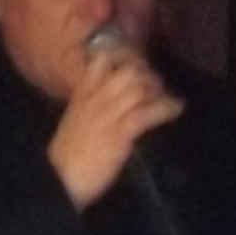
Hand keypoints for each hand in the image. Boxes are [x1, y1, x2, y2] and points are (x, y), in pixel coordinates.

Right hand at [45, 40, 182, 209]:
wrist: (60, 179)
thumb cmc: (68, 156)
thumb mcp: (77, 121)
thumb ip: (93, 106)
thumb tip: (114, 101)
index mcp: (82, 94)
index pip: (101, 59)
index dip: (124, 55)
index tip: (139, 61)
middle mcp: (95, 98)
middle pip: (126, 70)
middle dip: (147, 73)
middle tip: (158, 84)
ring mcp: (107, 114)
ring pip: (138, 87)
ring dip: (159, 90)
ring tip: (167, 98)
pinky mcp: (120, 133)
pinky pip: (147, 112)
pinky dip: (166, 108)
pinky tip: (175, 109)